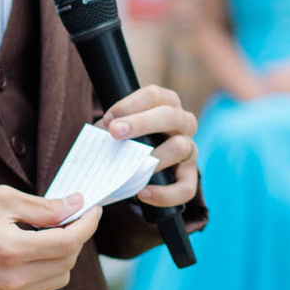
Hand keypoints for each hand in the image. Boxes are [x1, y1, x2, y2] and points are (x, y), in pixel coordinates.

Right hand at [0, 186, 101, 289]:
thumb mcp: (0, 199)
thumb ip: (42, 206)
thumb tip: (75, 205)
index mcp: (13, 250)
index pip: (68, 242)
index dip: (87, 224)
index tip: (93, 208)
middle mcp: (14, 277)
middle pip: (68, 261)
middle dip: (78, 236)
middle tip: (74, 214)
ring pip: (59, 277)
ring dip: (65, 254)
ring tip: (55, 231)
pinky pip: (41, 285)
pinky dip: (49, 266)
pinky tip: (38, 247)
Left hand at [101, 83, 199, 215]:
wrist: (148, 161)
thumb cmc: (134, 137)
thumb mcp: (125, 127)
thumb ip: (113, 127)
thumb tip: (99, 134)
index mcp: (168, 104)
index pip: (154, 95)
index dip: (130, 105)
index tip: (108, 119)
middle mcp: (183, 123)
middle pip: (170, 116)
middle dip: (141, 123)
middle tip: (115, 132)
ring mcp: (190, 149)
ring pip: (181, 147)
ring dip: (156, 157)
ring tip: (133, 166)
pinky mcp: (190, 176)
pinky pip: (185, 188)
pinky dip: (165, 193)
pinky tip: (143, 193)